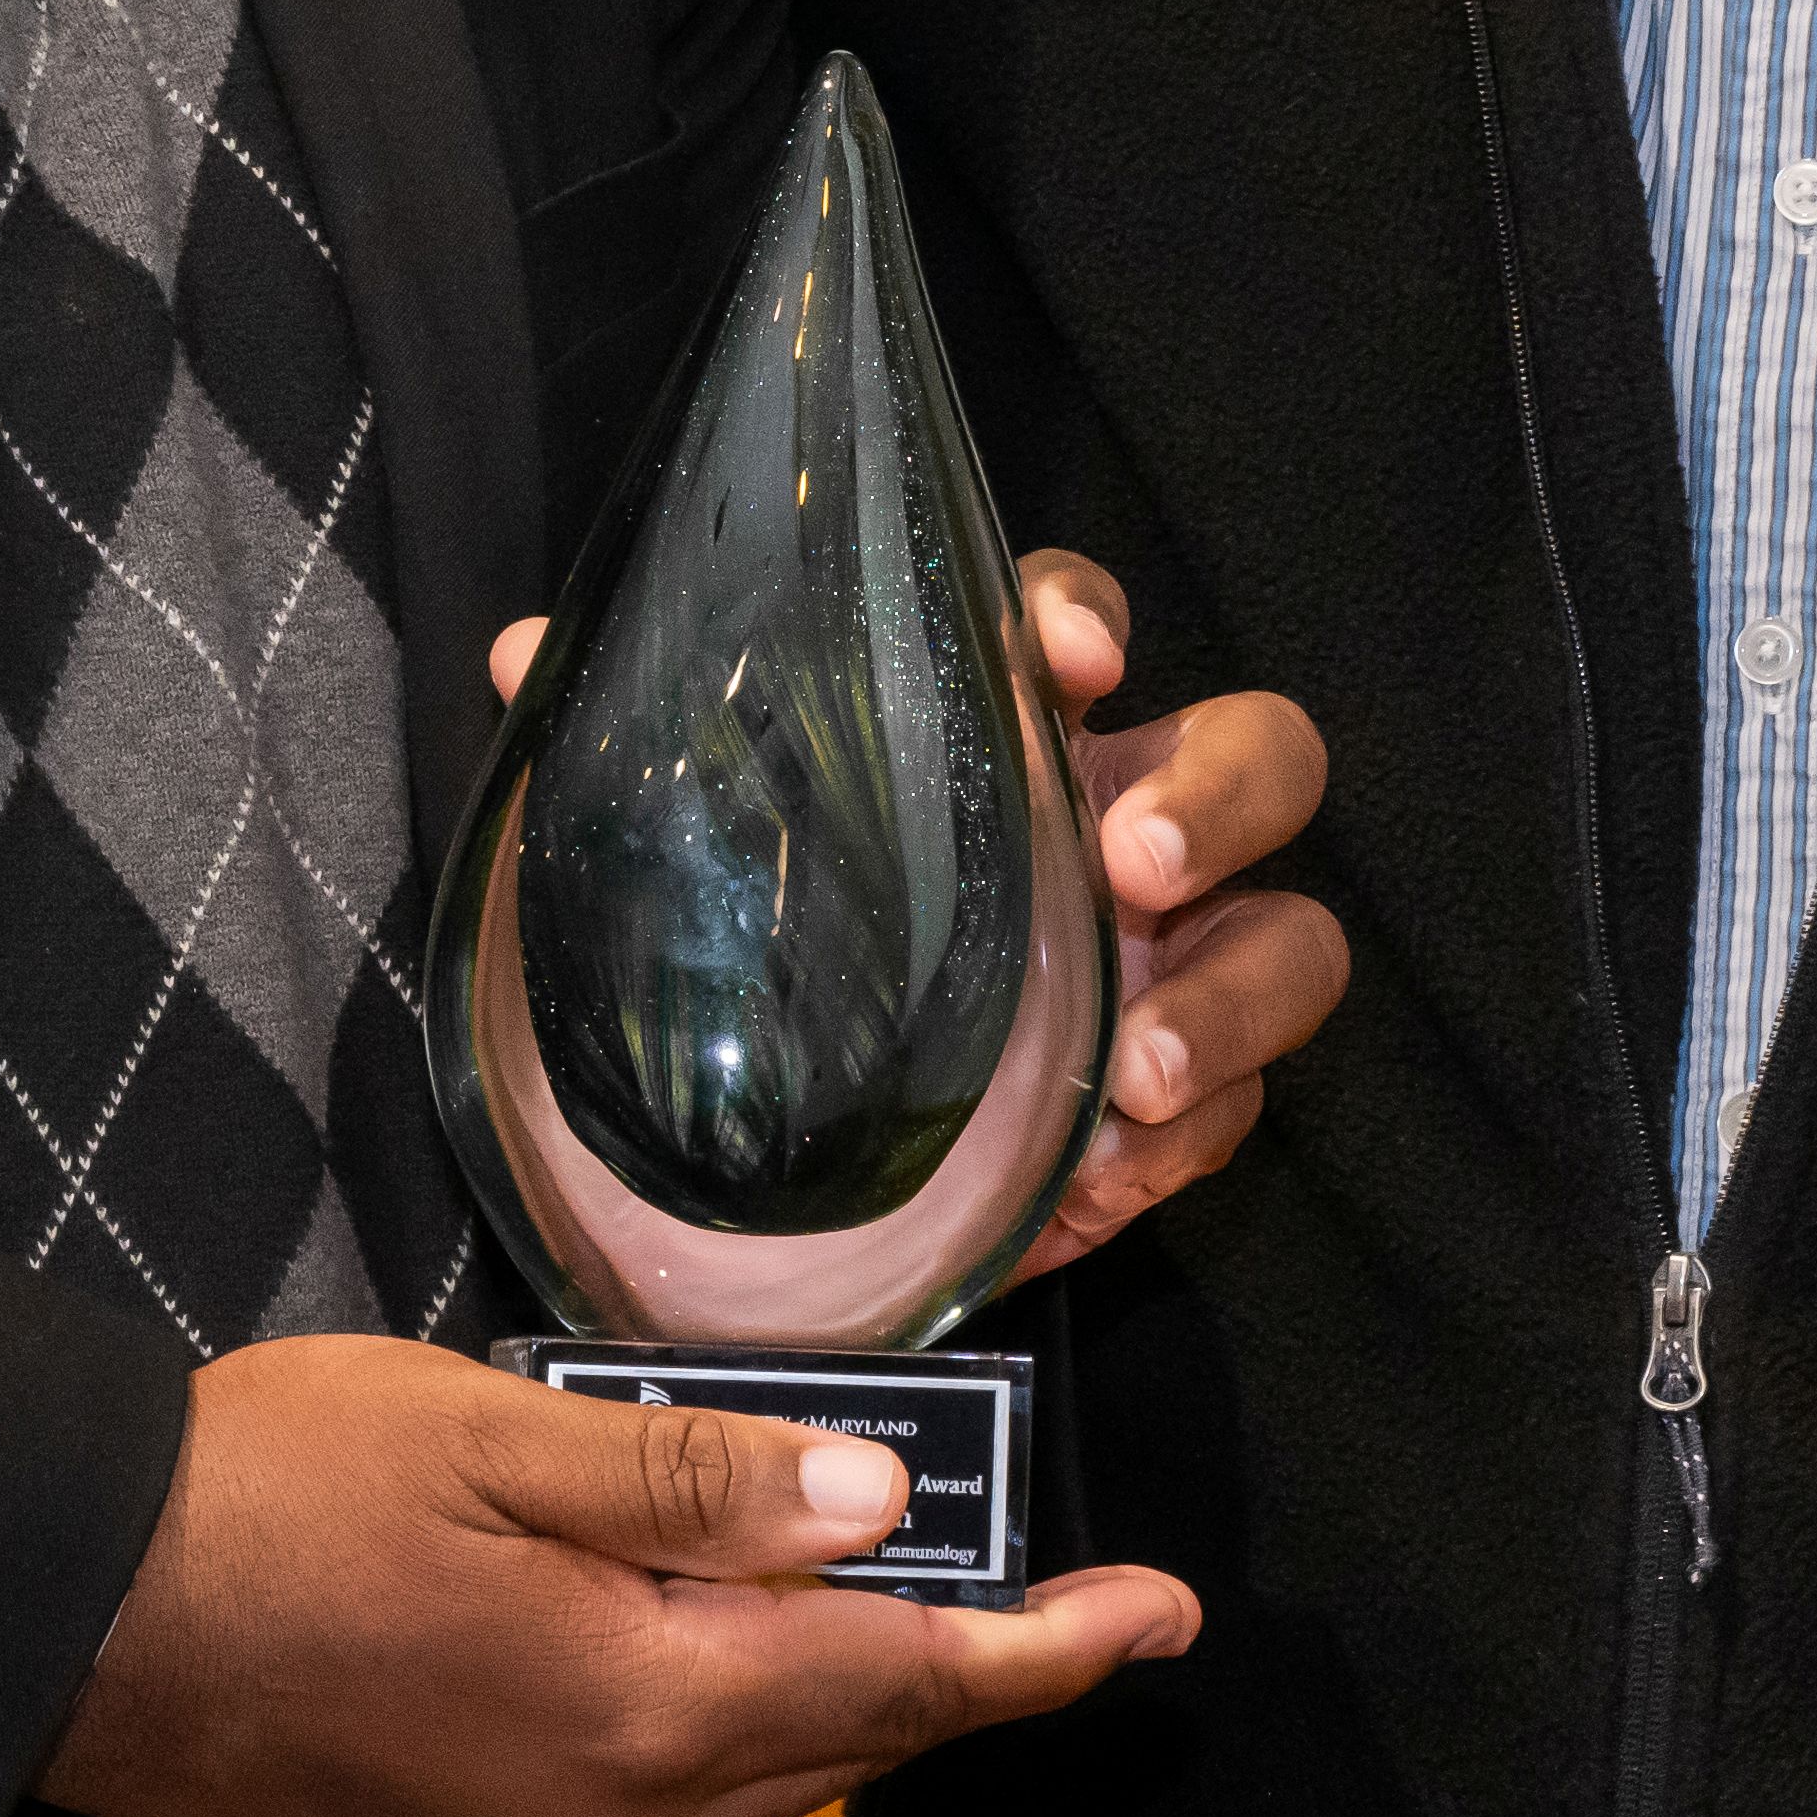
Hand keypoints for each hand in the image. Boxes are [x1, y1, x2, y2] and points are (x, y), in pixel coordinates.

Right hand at [35, 1333, 1202, 1816]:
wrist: (70, 1613)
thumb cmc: (270, 1489)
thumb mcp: (494, 1436)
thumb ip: (698, 1480)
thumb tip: (883, 1505)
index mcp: (643, 1711)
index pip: (907, 1689)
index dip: (1050, 1651)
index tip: (1164, 1618)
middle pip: (847, 1741)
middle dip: (953, 1657)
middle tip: (1051, 1574)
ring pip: (760, 1775)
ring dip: (832, 1679)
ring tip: (880, 1569)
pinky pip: (666, 1797)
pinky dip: (727, 1714)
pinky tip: (708, 1623)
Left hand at [479, 549, 1343, 1292]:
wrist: (771, 1198)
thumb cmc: (755, 974)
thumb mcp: (670, 868)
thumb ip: (619, 762)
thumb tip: (524, 653)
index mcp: (1006, 741)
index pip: (1075, 627)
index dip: (1085, 618)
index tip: (1063, 656)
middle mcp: (1119, 833)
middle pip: (1260, 757)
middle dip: (1222, 796)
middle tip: (1134, 862)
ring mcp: (1172, 972)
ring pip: (1292, 943)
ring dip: (1232, 1001)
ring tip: (1132, 1071)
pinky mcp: (1175, 1111)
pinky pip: (1233, 1115)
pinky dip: (1179, 1145)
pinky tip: (1094, 1182)